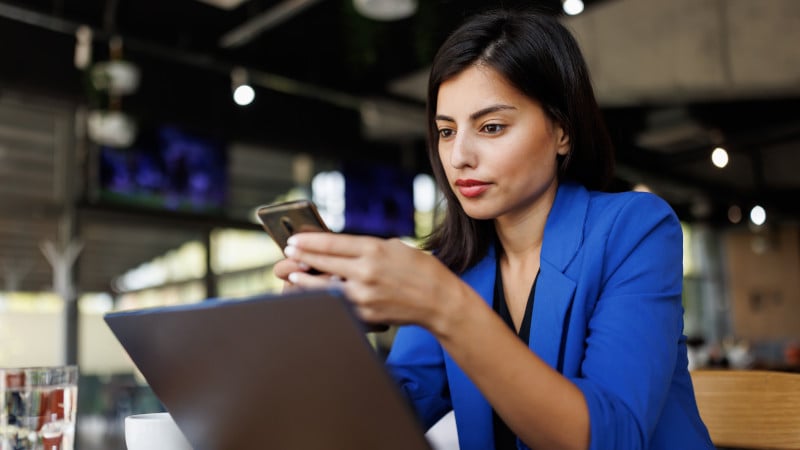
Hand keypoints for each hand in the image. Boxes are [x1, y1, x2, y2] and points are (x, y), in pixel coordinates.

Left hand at [283, 232, 459, 330]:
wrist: (439, 301)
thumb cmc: (420, 270)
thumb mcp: (395, 247)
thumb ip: (368, 248)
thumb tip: (341, 249)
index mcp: (374, 249)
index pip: (332, 243)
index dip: (309, 241)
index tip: (294, 239)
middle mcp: (366, 271)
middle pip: (324, 262)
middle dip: (303, 256)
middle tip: (289, 252)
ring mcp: (365, 294)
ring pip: (324, 287)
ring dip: (306, 279)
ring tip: (294, 273)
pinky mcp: (366, 313)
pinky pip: (339, 304)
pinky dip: (325, 298)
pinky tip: (315, 294)